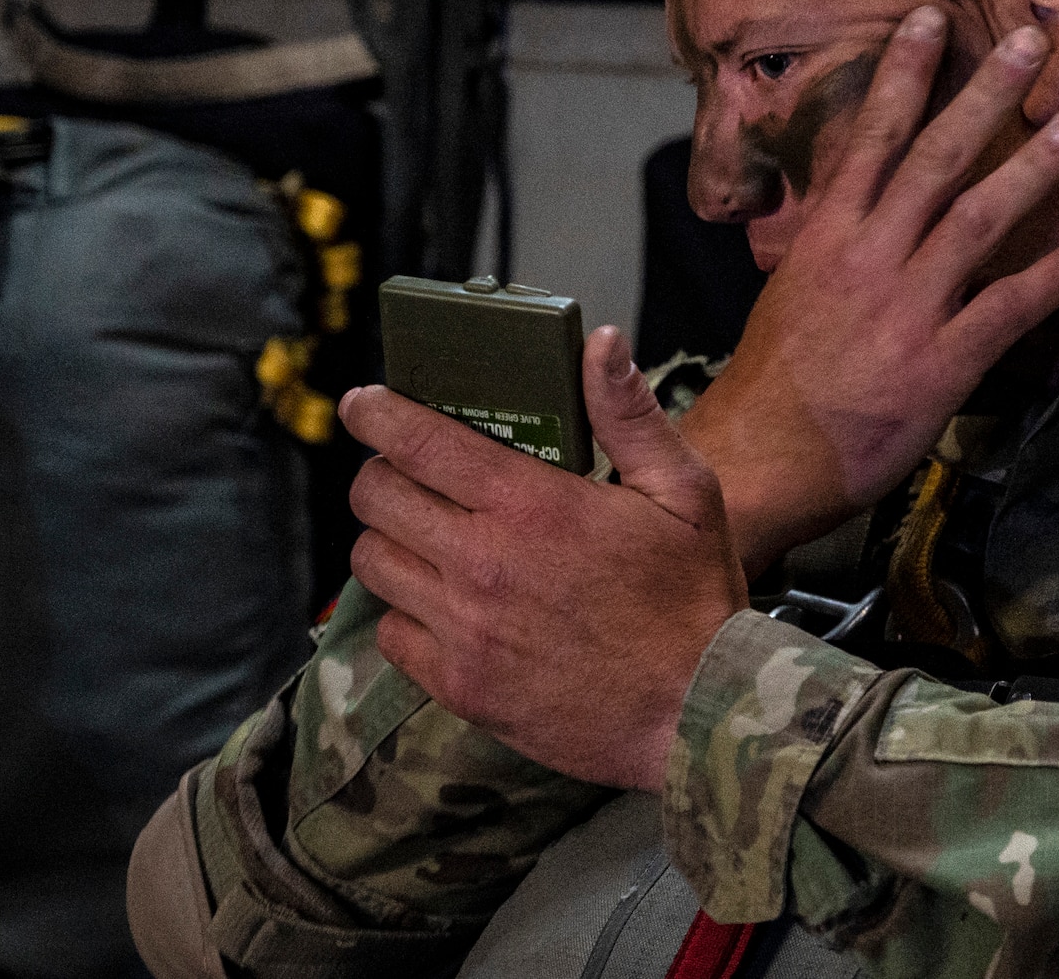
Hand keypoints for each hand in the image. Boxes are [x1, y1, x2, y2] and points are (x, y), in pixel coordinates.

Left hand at [344, 326, 747, 792]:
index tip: (363, 403)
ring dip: (390, 539)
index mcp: (532, 505)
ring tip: (423, 536)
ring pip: (373, 562)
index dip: (376, 413)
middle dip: (382, 473)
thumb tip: (601, 342)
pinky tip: (440, 604)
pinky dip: (404, 612)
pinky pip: (390, 634)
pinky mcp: (459, 686)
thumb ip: (629, 415)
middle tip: (407, 474)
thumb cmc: (693, 600)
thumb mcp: (684, 492)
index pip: (418, 441)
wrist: (695, 715)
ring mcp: (464, 629)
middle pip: (377, 497)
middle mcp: (482, 562)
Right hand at [682, 5, 1058, 572]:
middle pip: (935, 158)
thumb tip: (859, 213)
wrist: (759, 459)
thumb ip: (833, 247)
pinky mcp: (939, 363)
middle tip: (1031, 41)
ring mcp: (907, 308)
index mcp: (826, 237)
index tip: (930, 19)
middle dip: (985, 94)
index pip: (870, 137)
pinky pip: (1005, 310)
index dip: (904, 75)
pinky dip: (1050, 278)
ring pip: (979, 218)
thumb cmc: (771, 385)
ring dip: (1033, 166)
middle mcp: (869, 257)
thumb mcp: (790, 293)